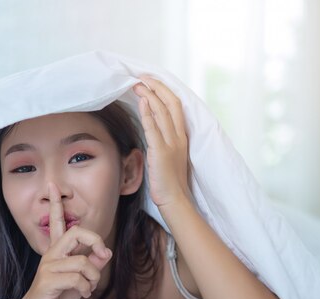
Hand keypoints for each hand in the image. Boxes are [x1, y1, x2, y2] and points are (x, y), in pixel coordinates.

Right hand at [18, 183, 111, 298]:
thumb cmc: (57, 296)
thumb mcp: (80, 279)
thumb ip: (92, 265)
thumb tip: (106, 252)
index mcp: (57, 250)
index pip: (56, 222)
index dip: (55, 204)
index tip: (53, 186)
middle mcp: (51, 254)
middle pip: (76, 233)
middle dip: (96, 241)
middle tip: (103, 255)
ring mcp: (49, 266)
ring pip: (83, 262)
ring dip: (94, 277)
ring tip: (90, 287)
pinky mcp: (48, 281)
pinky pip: (77, 278)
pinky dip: (87, 287)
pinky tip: (84, 294)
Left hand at [133, 77, 190, 209]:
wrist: (175, 200)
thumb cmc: (170, 181)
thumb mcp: (171, 156)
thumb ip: (164, 140)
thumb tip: (151, 126)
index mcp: (182, 137)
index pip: (176, 106)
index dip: (164, 91)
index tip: (152, 82)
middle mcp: (179, 137)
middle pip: (171, 103)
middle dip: (157, 87)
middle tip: (143, 77)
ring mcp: (171, 144)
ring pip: (162, 112)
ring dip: (149, 96)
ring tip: (137, 85)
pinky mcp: (161, 152)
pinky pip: (154, 129)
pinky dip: (148, 114)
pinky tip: (141, 103)